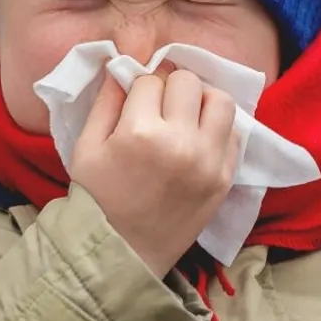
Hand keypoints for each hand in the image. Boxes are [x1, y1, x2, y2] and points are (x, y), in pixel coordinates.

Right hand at [69, 66, 239, 276]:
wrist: (124, 253)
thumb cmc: (97, 199)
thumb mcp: (86, 147)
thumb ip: (106, 102)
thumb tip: (122, 67)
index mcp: (140, 133)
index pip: (150, 79)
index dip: (139, 86)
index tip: (135, 101)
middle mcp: (181, 142)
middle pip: (188, 81)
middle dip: (170, 86)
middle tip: (159, 105)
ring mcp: (209, 161)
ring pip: (220, 100)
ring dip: (201, 100)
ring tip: (185, 115)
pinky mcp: (225, 178)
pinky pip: (234, 133)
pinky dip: (217, 128)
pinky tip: (198, 138)